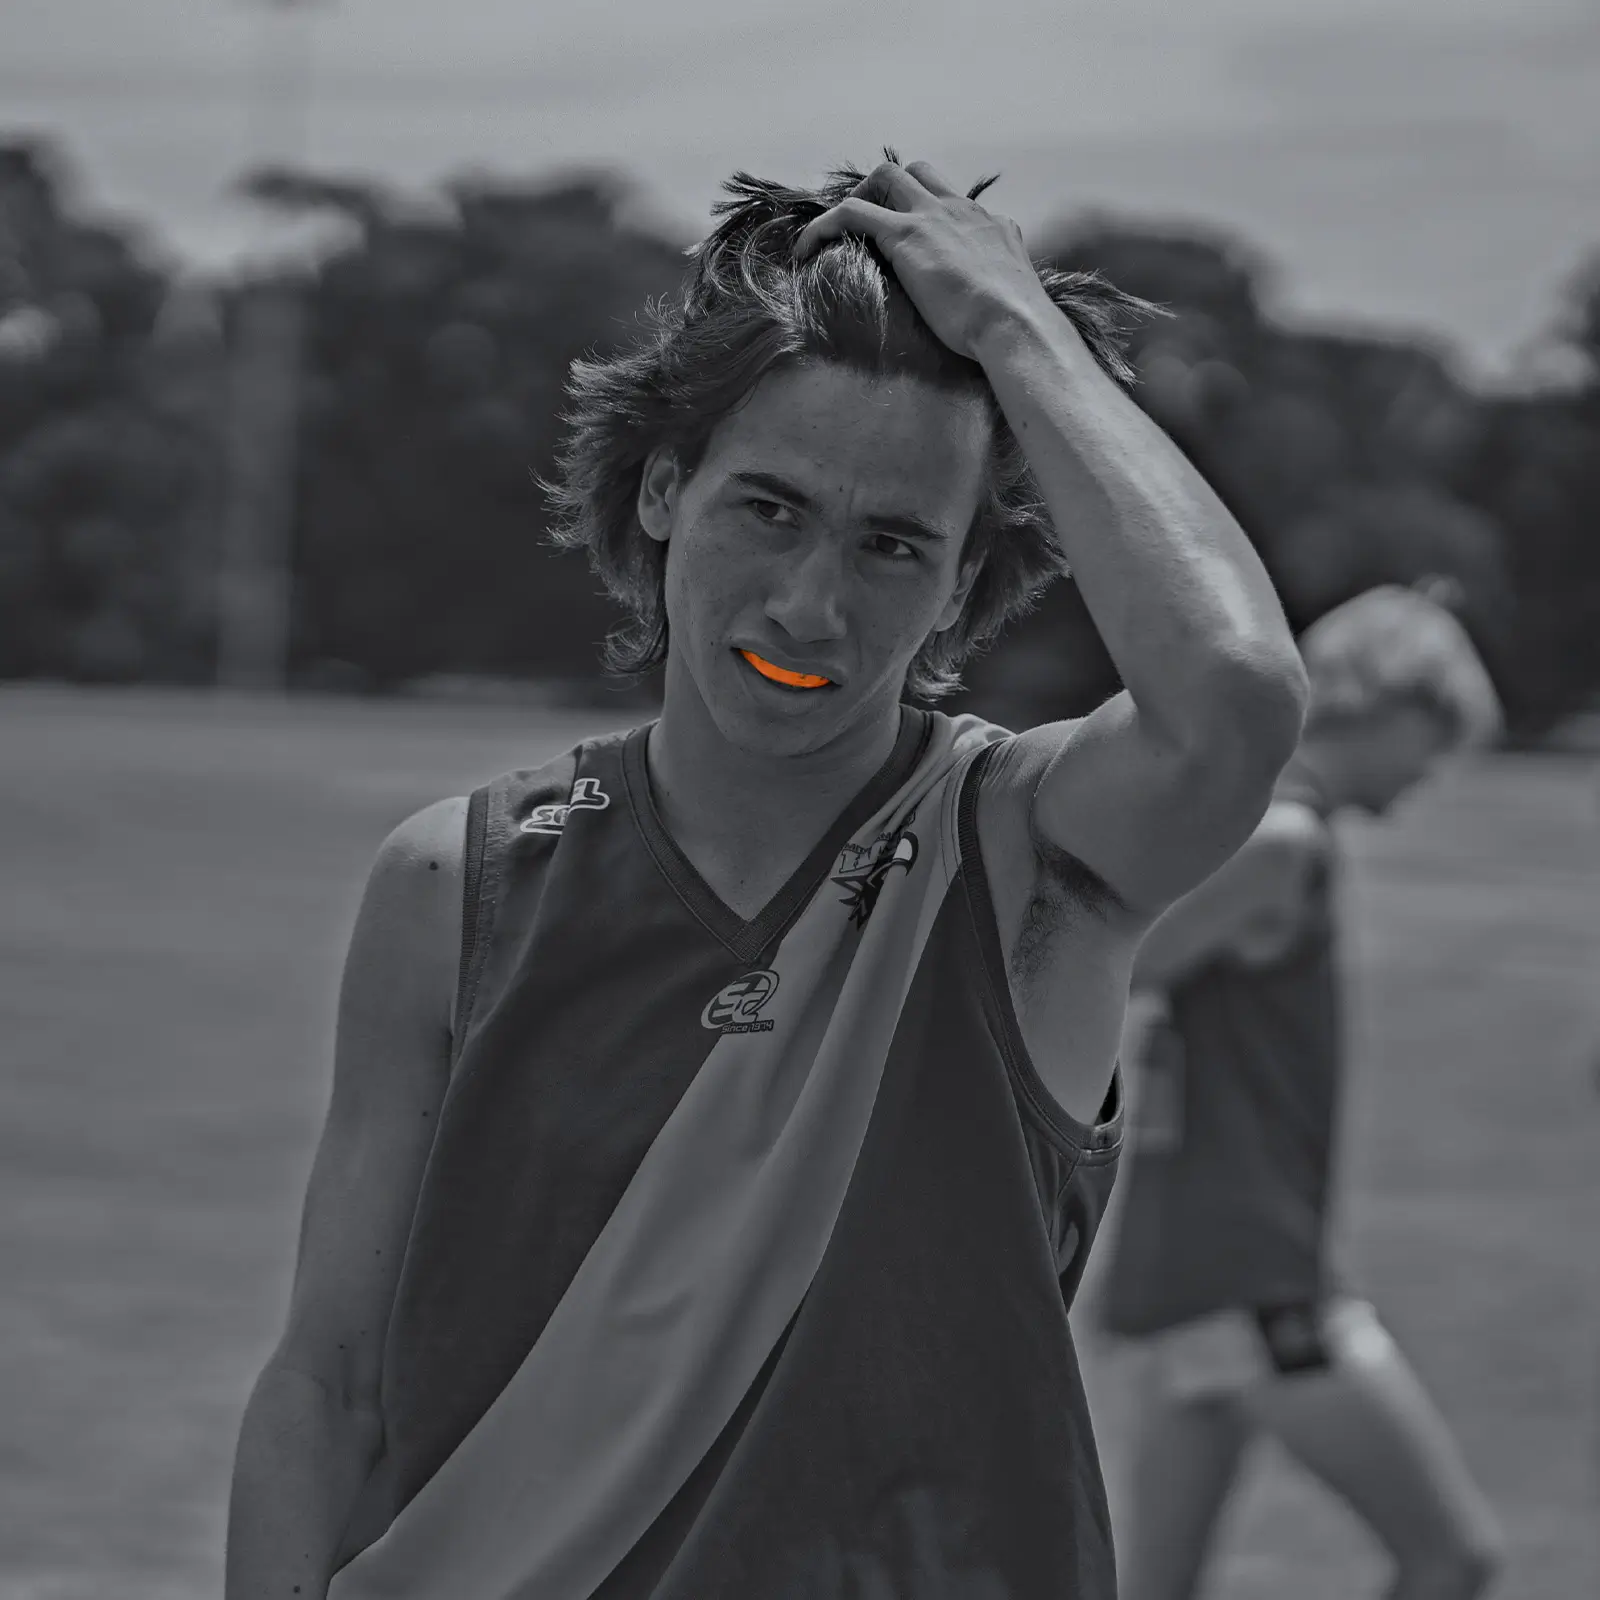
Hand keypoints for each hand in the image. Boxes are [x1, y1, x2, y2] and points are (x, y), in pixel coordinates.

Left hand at [792, 157, 1055, 362]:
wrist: (1016, 325)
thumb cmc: (1018, 327)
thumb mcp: (1016, 297)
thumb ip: (1001, 288)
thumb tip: (1002, 307)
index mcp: (989, 223)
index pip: (951, 200)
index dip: (924, 212)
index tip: (907, 241)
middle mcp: (961, 209)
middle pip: (918, 173)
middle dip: (887, 192)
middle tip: (867, 231)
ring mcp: (933, 217)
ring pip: (885, 177)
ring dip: (858, 199)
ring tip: (836, 236)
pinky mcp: (905, 234)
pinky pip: (852, 213)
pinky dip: (824, 226)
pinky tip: (806, 252)